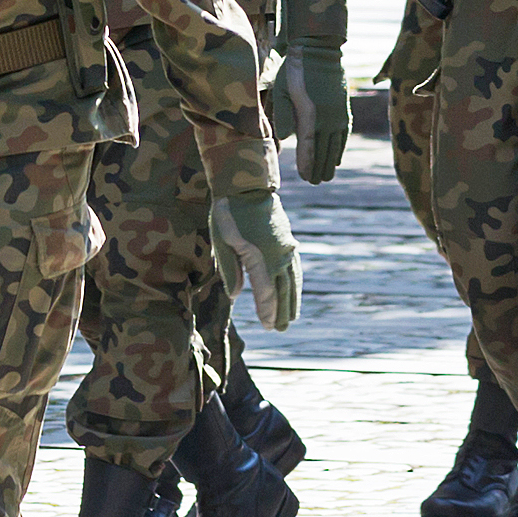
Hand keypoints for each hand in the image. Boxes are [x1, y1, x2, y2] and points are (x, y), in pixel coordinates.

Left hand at [210, 186, 302, 332]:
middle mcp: (278, 256)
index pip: (267, 293)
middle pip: (283, 291)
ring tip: (291, 318)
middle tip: (281, 330)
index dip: (268, 311)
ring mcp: (286, 249)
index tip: (268, 327)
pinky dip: (296, 284)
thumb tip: (237, 296)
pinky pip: (295, 268)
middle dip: (281, 312)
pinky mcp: (288, 242)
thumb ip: (230, 270)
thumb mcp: (221, 241)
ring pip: (292, 281)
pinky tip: (293, 291)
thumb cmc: (228, 214)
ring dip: (292, 301)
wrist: (248, 186)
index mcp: (260, 258)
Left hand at [273, 37, 346, 180]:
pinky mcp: (343, 110)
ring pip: (335, 145)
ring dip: (330, 162)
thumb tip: (283, 138)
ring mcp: (338, 115)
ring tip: (326, 177)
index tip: (306, 178)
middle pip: (323, 150)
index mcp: (310, 115)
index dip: (308, 164)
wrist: (320, 51)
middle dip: (318, 168)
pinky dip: (340, 148)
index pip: (309, 147)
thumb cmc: (294, 71)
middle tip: (314, 182)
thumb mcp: (282, 90)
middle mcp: (327, 118)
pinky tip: (337, 158)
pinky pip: (343, 135)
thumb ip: (283, 115)